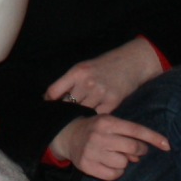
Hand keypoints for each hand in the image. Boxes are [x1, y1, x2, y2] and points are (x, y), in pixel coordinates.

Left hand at [45, 37, 165, 114]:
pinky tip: (91, 118)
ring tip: (77, 118)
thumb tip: (51, 98)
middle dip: (64, 110)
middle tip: (63, 116)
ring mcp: (100, 93)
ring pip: (81, 112)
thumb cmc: (104, 65)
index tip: (49, 106)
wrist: (131, 63)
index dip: (49, 101)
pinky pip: (96, 116)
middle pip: (67, 104)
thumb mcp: (84, 68)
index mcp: (77, 72)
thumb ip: (69, 81)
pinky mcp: (112, 102)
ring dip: (78, 116)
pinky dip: (92, 118)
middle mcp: (87, 82)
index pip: (54, 91)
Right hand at [51, 115, 171, 180]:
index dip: (153, 138)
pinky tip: (110, 164)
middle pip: (132, 148)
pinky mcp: (87, 165)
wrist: (69, 135)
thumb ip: (128, 133)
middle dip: (139, 151)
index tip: (167, 145)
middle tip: (137, 152)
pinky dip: (116, 172)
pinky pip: (113, 174)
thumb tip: (143, 152)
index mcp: (107, 122)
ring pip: (123, 163)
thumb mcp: (111, 122)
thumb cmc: (96, 129)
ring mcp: (92, 151)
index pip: (136, 130)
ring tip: (117, 156)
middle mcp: (99, 136)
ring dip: (125, 162)